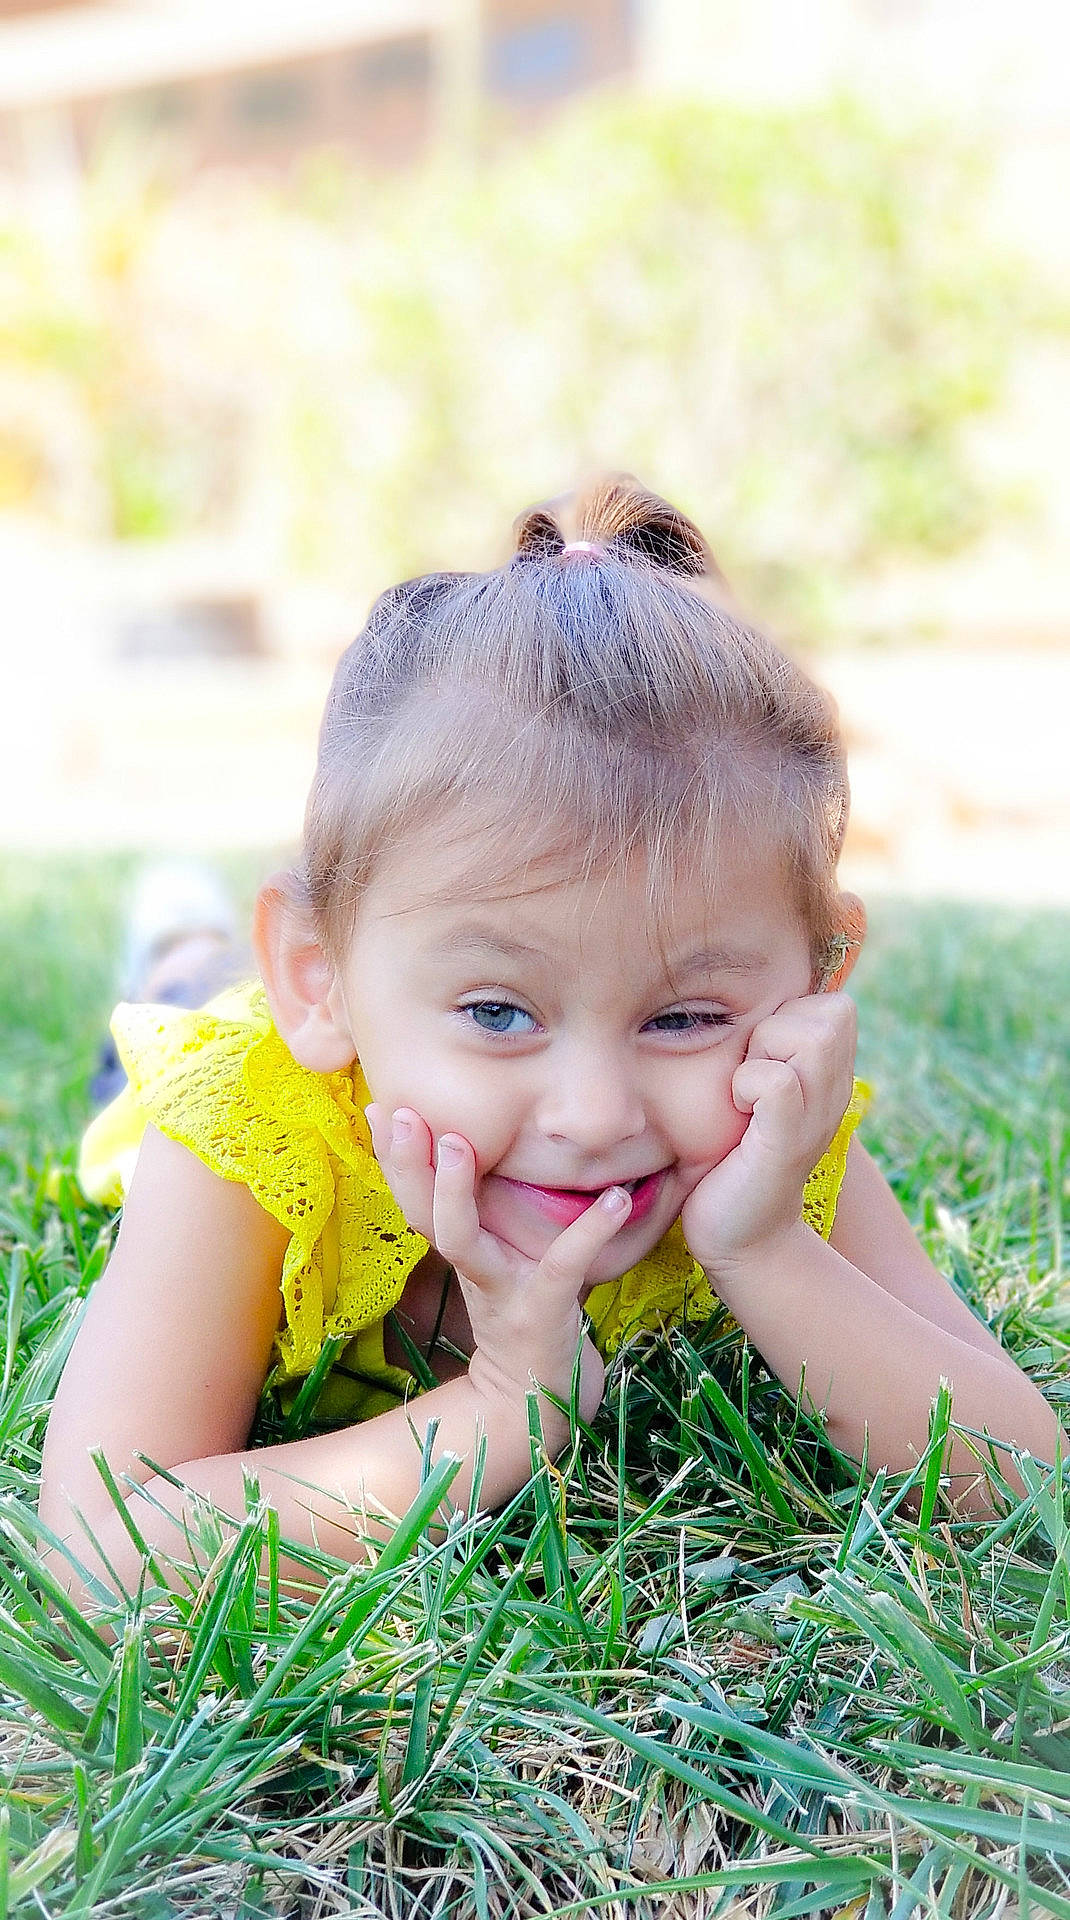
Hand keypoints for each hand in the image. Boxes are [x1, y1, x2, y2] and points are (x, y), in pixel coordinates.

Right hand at [364, 1105, 632, 1420]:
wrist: (538, 1398)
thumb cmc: (524, 1309)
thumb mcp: (502, 1255)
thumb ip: (494, 1210)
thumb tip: (496, 1147)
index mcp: (462, 1247)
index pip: (415, 1196)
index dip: (395, 1156)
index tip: (380, 1107)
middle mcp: (471, 1265)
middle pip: (421, 1213)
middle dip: (406, 1164)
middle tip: (400, 1114)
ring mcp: (501, 1290)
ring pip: (460, 1241)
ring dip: (454, 1192)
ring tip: (460, 1144)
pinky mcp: (543, 1312)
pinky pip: (562, 1266)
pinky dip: (589, 1233)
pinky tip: (617, 1200)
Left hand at [681, 992, 856, 1273]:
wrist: (740, 1236)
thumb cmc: (735, 1158)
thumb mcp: (757, 1093)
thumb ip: (768, 1049)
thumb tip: (745, 994)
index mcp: (830, 1078)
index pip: (836, 1004)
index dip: (794, 1015)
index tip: (762, 1057)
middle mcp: (834, 1093)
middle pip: (833, 1011)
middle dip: (780, 1027)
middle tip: (751, 1071)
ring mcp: (816, 1117)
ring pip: (812, 1037)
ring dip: (766, 1053)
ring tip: (745, 1091)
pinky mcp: (787, 1142)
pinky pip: (779, 1082)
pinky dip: (750, 1086)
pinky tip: (739, 1112)